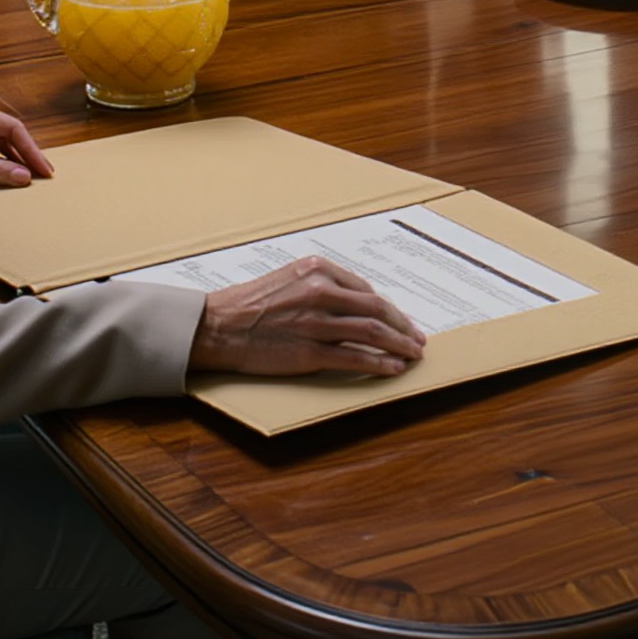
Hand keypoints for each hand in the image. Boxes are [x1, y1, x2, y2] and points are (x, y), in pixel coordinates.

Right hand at [188, 256, 426, 377]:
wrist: (219, 325)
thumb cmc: (251, 303)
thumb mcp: (289, 278)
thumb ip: (322, 285)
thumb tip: (357, 301)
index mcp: (317, 270)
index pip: (365, 290)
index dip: (388, 308)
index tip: (400, 320)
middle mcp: (321, 292)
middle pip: (376, 309)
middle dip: (403, 326)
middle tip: (418, 338)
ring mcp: (317, 323)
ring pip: (372, 333)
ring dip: (399, 345)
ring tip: (413, 354)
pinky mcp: (310, 352)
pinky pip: (355, 358)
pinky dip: (379, 363)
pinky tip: (393, 368)